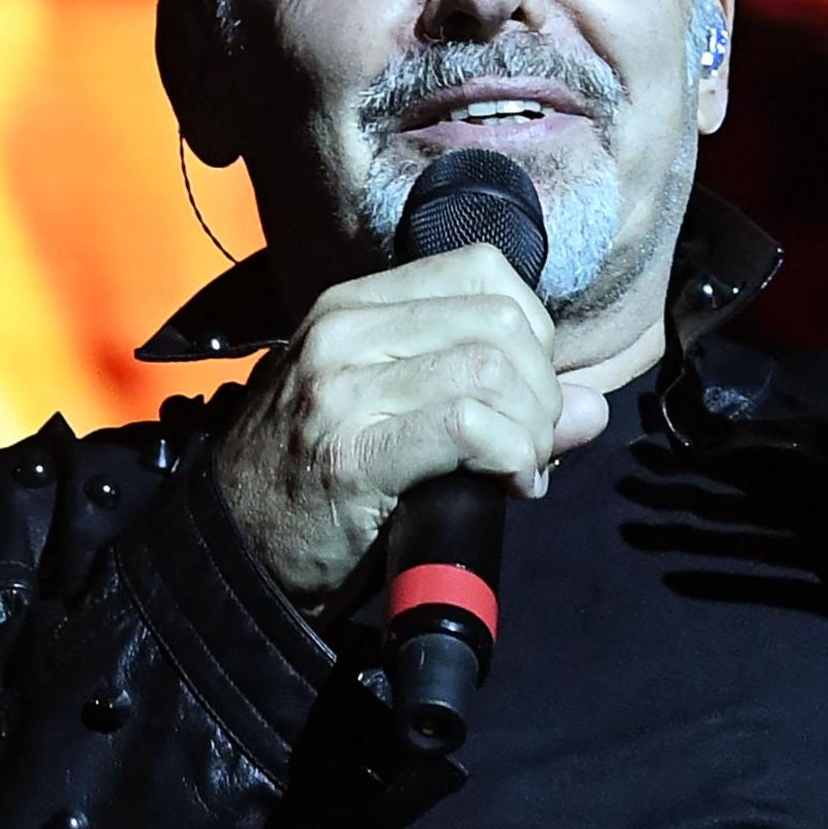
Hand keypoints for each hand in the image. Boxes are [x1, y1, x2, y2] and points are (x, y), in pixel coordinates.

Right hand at [212, 243, 611, 608]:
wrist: (234, 558)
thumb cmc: (320, 487)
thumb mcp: (396, 417)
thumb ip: (494, 400)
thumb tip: (593, 406)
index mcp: (356, 306)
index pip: (484, 270)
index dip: (533, 331)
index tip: (526, 392)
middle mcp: (346, 330)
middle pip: (502, 320)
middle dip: (542, 388)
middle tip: (528, 445)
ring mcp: (344, 387)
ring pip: (493, 369)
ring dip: (531, 430)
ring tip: (518, 470)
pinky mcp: (353, 451)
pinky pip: (468, 427)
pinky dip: (512, 456)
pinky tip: (510, 487)